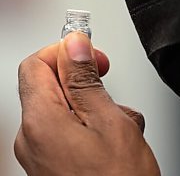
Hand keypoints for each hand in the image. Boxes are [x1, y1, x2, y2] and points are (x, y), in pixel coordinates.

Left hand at [14, 32, 160, 175]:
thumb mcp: (110, 122)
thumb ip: (85, 80)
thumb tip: (73, 46)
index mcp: (41, 122)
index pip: (37, 65)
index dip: (65, 52)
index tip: (91, 56)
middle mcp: (31, 139)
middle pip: (49, 87)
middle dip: (84, 82)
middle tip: (109, 87)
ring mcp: (39, 155)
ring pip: (63, 109)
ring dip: (93, 106)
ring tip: (119, 124)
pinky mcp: (51, 165)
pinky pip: (65, 131)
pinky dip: (89, 126)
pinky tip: (113, 140)